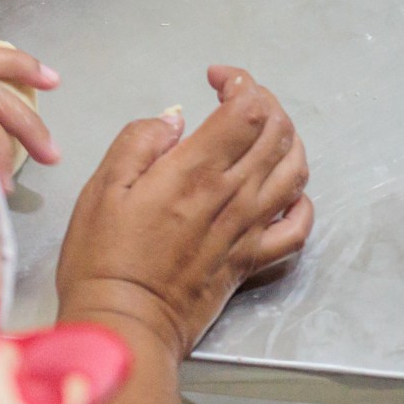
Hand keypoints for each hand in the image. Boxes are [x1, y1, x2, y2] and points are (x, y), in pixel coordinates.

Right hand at [56, 66, 313, 359]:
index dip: (240, 82)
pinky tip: (283, 190)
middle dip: (264, 102)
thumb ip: (141, 141)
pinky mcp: (253, 260)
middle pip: (278, 131)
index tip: (214, 78)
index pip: (249, 109)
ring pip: (295, 170)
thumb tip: (175, 118)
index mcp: (196, 171)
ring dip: (287, 139)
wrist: (124, 324)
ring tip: (263, 132)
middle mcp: (233, 195)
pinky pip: (298, 227)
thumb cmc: (104, 257)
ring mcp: (250, 229)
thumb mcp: (103, 187)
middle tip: (236, 99)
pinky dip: (300, 200)